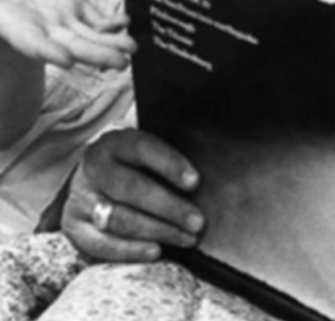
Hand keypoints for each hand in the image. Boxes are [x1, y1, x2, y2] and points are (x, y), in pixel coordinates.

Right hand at [0, 0, 134, 68]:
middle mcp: (46, 34)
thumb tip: (41, 43)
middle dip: (96, 55)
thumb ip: (13, 30)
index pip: (34, 46)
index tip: (65, 60)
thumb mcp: (0, 21)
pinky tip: (125, 22)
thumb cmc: (0, 14)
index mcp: (21, 35)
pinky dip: (112, 23)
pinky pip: (97, 21)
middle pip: (73, 46)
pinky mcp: (76, 12)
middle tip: (120, 63)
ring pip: (91, 36)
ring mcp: (64, 25)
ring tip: (132, 48)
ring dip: (112, 43)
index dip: (49, 52)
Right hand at [62, 129, 205, 261]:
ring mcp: (80, 197)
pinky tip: (156, 251)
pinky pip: (100, 244)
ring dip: (157, 230)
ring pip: (118, 218)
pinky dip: (129, 250)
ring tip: (186, 238)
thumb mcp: (148, 152)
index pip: (143, 149)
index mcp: (115, 143)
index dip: (170, 164)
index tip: (195, 182)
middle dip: (169, 207)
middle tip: (198, 222)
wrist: (95, 177)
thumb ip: (168, 161)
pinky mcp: (73, 225)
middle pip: (131, 188)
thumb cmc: (136, 165)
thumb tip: (202, 182)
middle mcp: (94, 168)